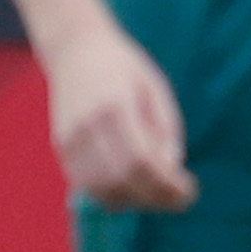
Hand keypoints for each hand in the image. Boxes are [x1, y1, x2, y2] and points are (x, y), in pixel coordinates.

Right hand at [48, 18, 194, 210]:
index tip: (190, 192)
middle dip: (154, 198)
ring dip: (134, 201)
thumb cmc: (126, 68)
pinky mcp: (60, 146)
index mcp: (114, 108)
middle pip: (120, 180)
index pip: (140, 162)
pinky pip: (85, 183)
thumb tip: (172, 171)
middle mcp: (85, 127)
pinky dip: (112, 194)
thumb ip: (165, 131)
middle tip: (179, 200)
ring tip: (160, 196)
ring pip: (100, 189)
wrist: (76, 50)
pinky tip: (135, 189)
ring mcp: (68, 139)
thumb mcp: (157, 91)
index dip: (166, 185)